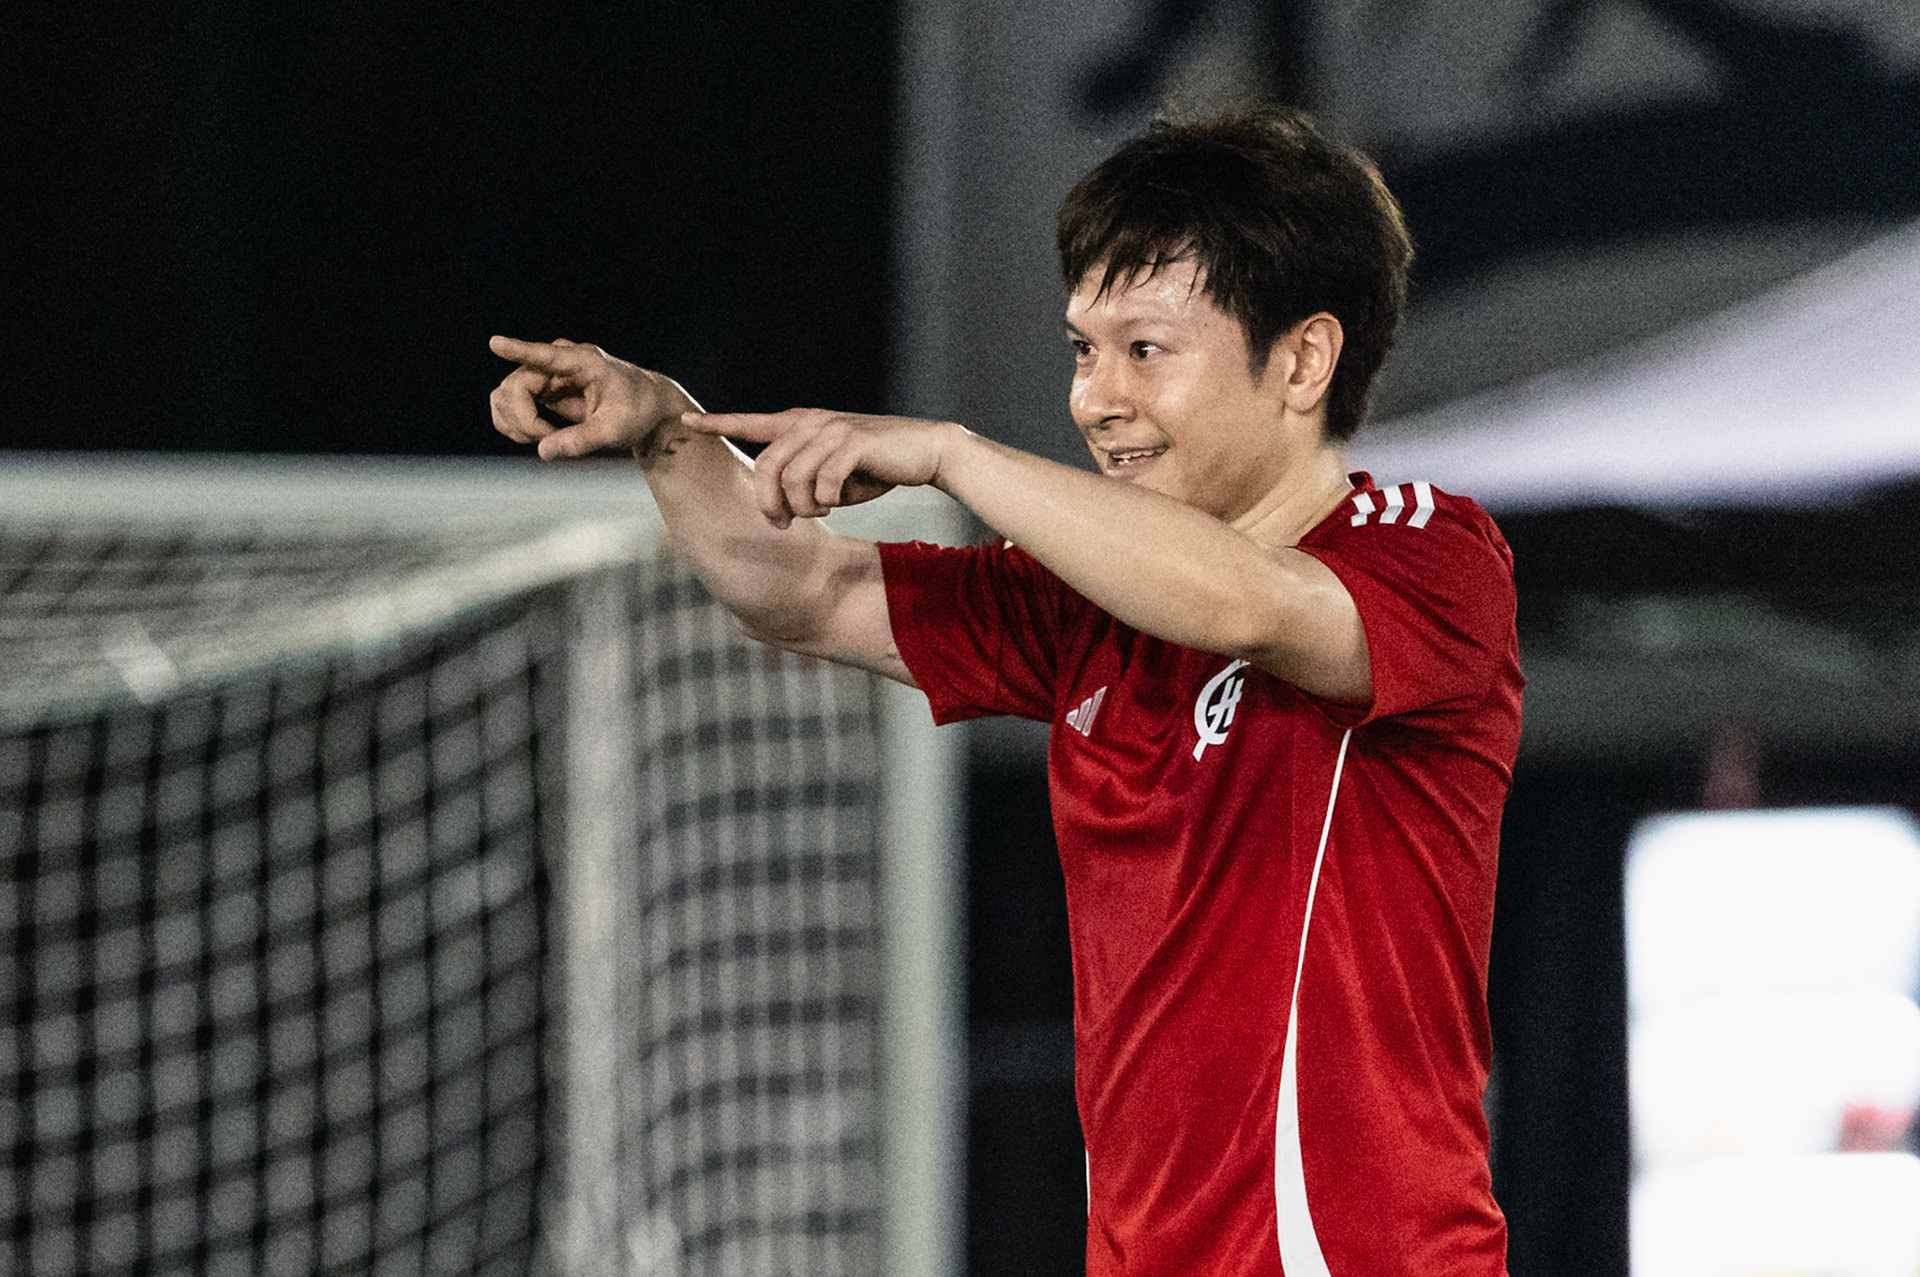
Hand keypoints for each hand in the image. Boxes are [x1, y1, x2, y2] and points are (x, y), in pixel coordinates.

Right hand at [488, 335, 692, 459]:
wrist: (646, 407)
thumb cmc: (637, 411)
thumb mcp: (615, 429)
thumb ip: (581, 440)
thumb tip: (543, 452)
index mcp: (583, 362)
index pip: (544, 355)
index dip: (517, 350)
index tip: (495, 343)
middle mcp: (559, 362)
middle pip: (515, 386)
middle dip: (524, 420)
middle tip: (549, 440)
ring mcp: (547, 374)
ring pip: (506, 395)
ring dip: (516, 423)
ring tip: (546, 439)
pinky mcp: (541, 389)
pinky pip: (510, 403)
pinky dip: (515, 424)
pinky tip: (536, 436)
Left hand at [685, 409, 960, 528]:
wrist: (925, 451)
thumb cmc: (876, 466)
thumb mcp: (833, 478)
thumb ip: (804, 484)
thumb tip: (783, 510)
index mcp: (801, 424)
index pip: (751, 422)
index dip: (718, 423)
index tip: (686, 422)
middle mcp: (811, 421)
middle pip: (766, 467)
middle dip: (768, 503)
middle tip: (781, 524)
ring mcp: (831, 429)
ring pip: (791, 478)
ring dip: (802, 506)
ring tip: (820, 511)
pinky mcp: (853, 442)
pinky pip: (822, 481)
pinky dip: (826, 500)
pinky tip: (838, 501)